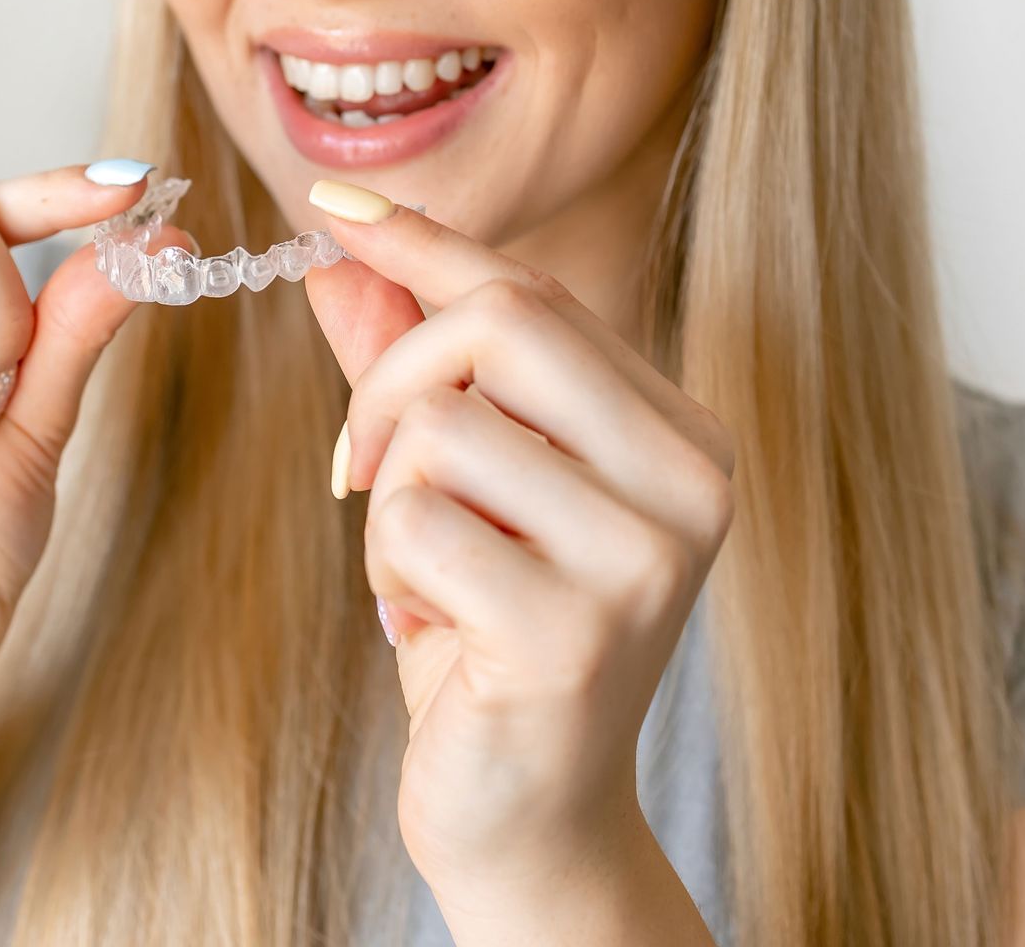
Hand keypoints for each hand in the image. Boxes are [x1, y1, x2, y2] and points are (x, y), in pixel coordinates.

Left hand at [303, 180, 734, 917]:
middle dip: (390, 382)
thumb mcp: (459, 491)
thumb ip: (412, 370)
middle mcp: (691, 481)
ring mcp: (643, 557)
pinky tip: (432, 634)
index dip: (425, 242)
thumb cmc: (493, 642)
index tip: (333, 205)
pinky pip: (412, 523)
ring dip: (387, 504)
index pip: (536, 294)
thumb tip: (343, 255)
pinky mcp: (574, 630)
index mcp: (679, 436)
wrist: (529, 819)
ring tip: (426, 581)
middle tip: (359, 470)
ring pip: (441, 426)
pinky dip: (387, 571)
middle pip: (498, 324)